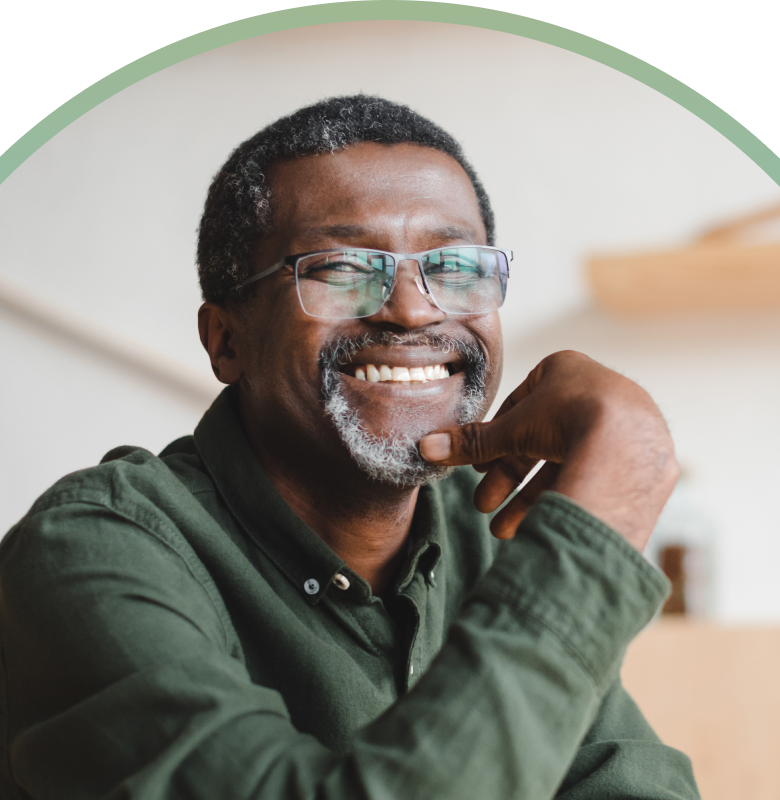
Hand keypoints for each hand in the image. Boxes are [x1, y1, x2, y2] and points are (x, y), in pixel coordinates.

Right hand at [420, 351, 677, 550]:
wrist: (629, 444)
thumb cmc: (567, 418)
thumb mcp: (510, 430)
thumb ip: (471, 442)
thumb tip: (426, 448)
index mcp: (565, 369)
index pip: (519, 408)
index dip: (495, 442)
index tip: (478, 468)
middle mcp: (596, 392)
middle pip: (539, 441)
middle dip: (508, 478)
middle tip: (484, 505)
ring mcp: (622, 426)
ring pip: (564, 464)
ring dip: (528, 499)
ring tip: (504, 530)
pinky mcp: (639, 458)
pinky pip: (592, 478)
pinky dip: (563, 500)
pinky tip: (540, 526)